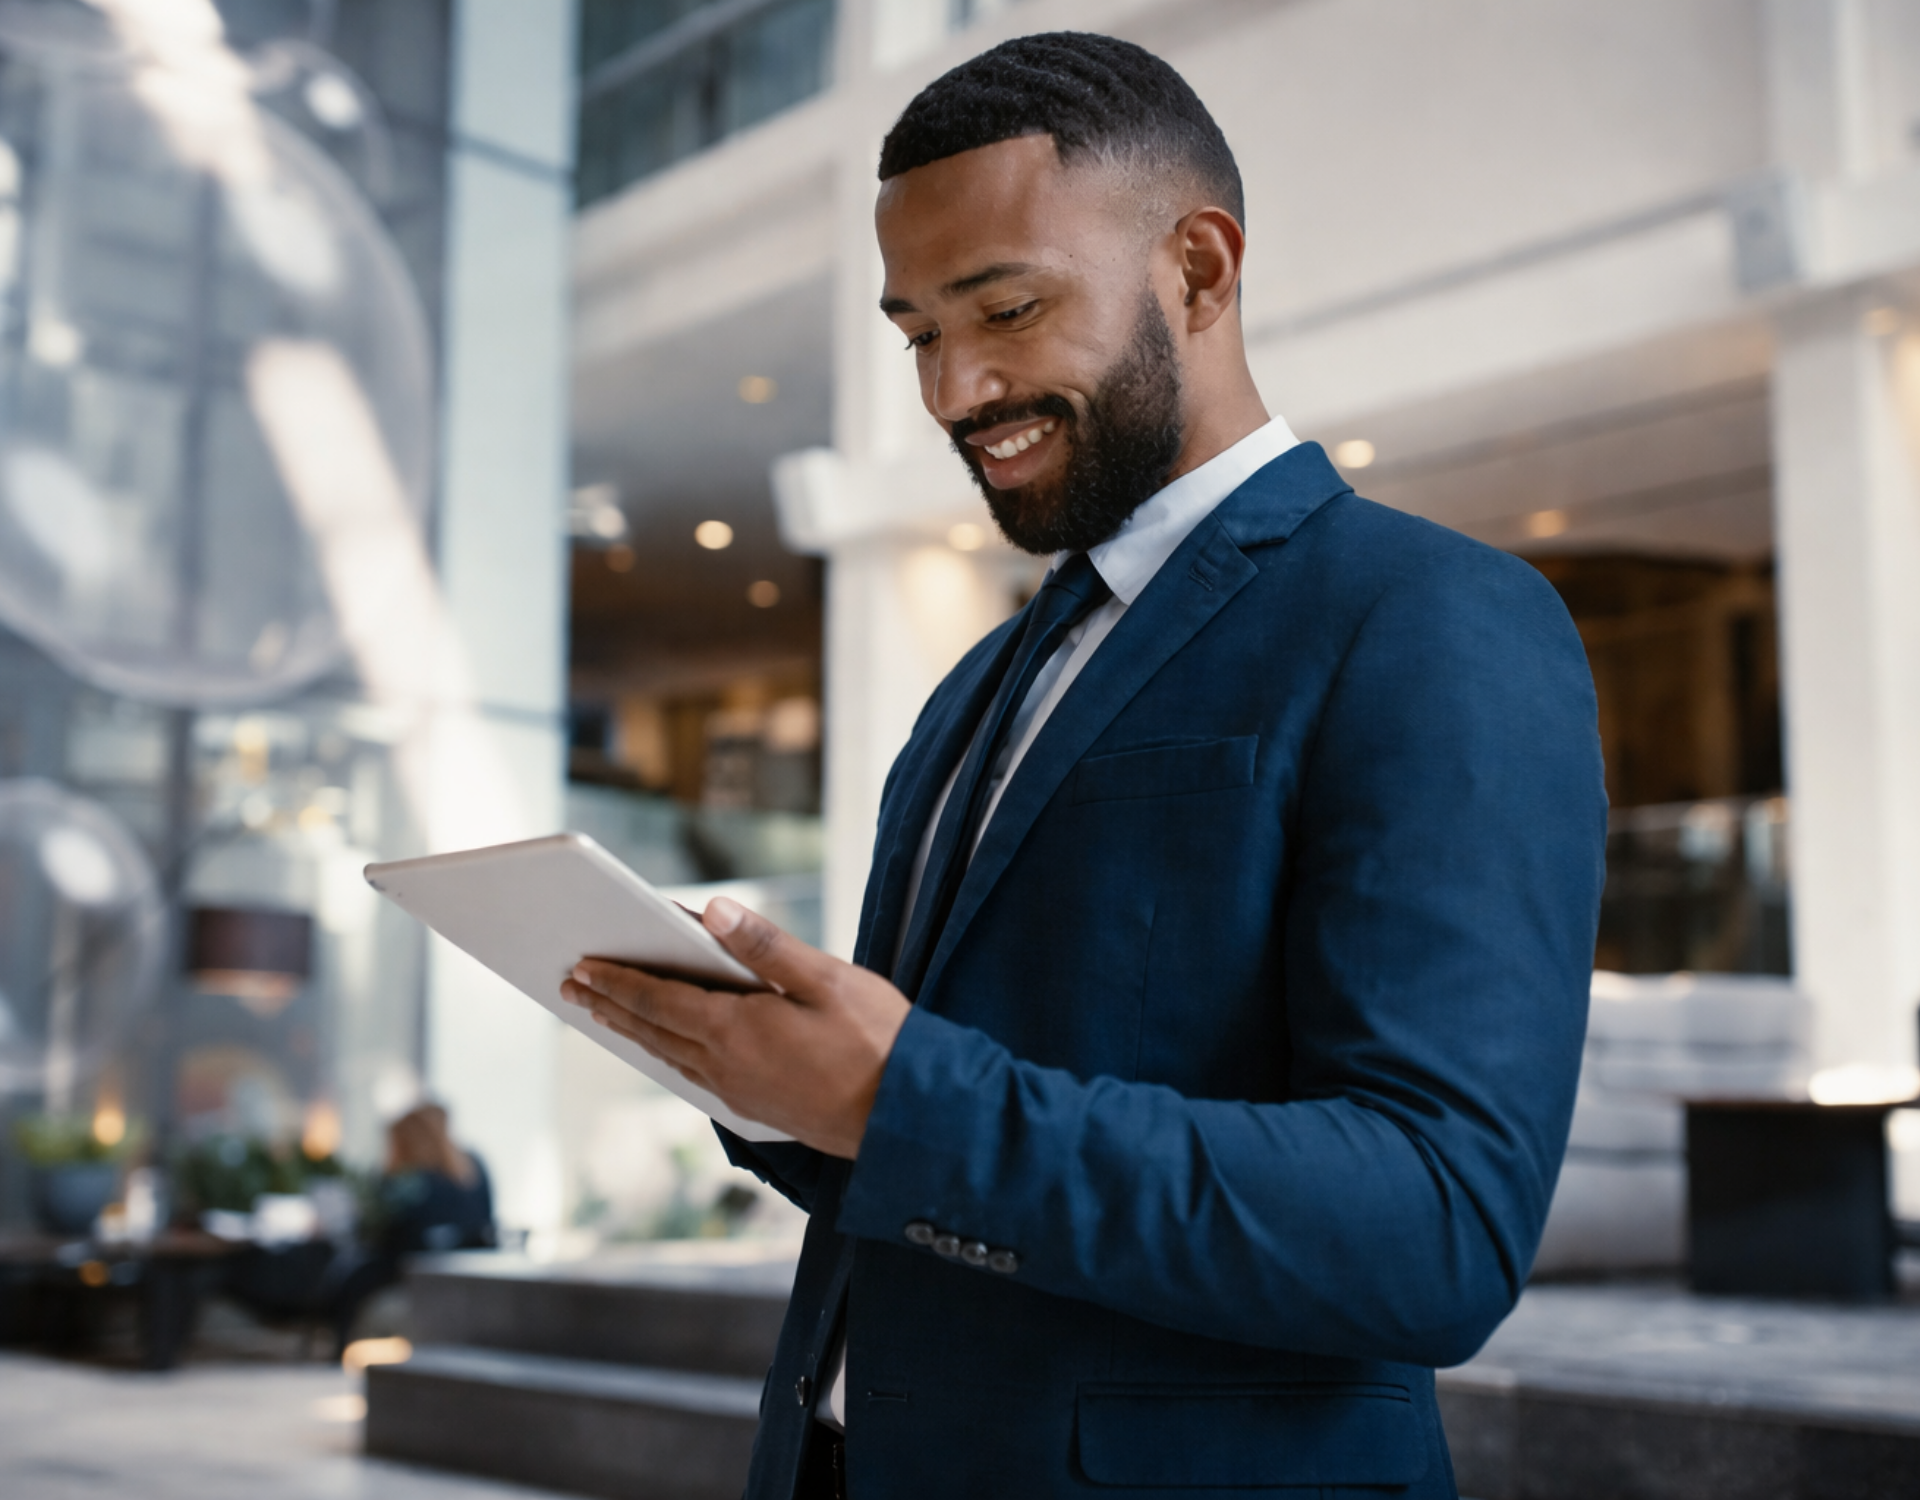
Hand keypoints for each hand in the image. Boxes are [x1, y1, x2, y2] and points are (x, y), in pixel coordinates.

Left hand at [559, 898, 910, 1158]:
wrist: (907, 1117)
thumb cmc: (877, 1041)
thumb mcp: (826, 978)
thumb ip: (765, 945)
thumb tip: (714, 907)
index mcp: (736, 1030)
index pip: (658, 1000)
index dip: (618, 980)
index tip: (582, 965)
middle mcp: (725, 1066)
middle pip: (652, 1031)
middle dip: (610, 1005)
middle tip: (572, 987)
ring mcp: (739, 1093)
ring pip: (671, 1056)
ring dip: (634, 1032)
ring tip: (606, 1014)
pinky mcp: (757, 1109)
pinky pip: (694, 1076)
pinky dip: (668, 1054)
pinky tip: (669, 1049)